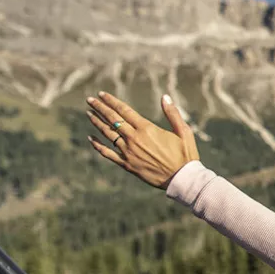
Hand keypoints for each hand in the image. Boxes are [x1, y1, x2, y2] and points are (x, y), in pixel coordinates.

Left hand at [85, 92, 199, 188]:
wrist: (182, 179)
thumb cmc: (185, 155)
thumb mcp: (184, 132)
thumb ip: (173, 114)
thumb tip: (165, 97)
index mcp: (146, 129)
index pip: (124, 110)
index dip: (111, 101)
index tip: (101, 94)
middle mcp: (134, 138)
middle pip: (112, 119)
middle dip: (99, 108)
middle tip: (90, 100)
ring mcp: (128, 152)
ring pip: (107, 134)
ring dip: (96, 122)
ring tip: (89, 114)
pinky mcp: (127, 164)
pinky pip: (107, 153)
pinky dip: (98, 145)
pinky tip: (91, 139)